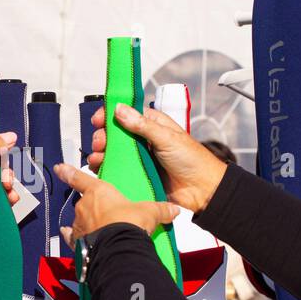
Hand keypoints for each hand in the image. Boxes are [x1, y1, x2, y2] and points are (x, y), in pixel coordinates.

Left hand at [53, 162, 177, 246]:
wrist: (118, 248)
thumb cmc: (129, 223)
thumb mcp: (149, 212)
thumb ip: (160, 209)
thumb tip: (174, 209)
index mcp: (99, 192)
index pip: (80, 178)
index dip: (69, 172)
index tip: (59, 167)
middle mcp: (84, 206)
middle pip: (85, 202)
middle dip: (94, 206)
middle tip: (108, 213)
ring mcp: (79, 224)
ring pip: (80, 219)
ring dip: (88, 222)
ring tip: (102, 229)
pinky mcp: (77, 241)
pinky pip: (72, 237)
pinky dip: (72, 237)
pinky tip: (70, 236)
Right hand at [87, 103, 225, 212]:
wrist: (202, 190)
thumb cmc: (192, 159)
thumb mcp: (167, 137)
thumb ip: (142, 124)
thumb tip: (119, 109)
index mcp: (152, 124)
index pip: (126, 113)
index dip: (110, 115)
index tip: (98, 120)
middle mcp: (143, 139)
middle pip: (115, 133)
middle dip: (103, 136)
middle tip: (99, 143)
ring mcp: (139, 157)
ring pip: (113, 151)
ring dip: (101, 153)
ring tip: (97, 157)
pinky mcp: (137, 174)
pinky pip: (117, 169)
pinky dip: (106, 168)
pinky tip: (100, 168)